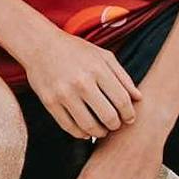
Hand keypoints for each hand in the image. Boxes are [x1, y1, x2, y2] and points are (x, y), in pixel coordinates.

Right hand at [18, 31, 140, 139]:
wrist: (40, 44)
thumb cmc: (75, 49)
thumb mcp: (102, 55)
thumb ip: (122, 76)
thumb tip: (138, 98)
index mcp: (97, 69)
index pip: (121, 100)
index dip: (129, 113)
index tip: (129, 118)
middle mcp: (81, 82)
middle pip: (108, 116)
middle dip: (116, 125)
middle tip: (116, 124)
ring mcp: (63, 93)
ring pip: (88, 126)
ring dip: (99, 133)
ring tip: (102, 130)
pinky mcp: (49, 102)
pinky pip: (69, 127)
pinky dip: (80, 133)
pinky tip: (85, 131)